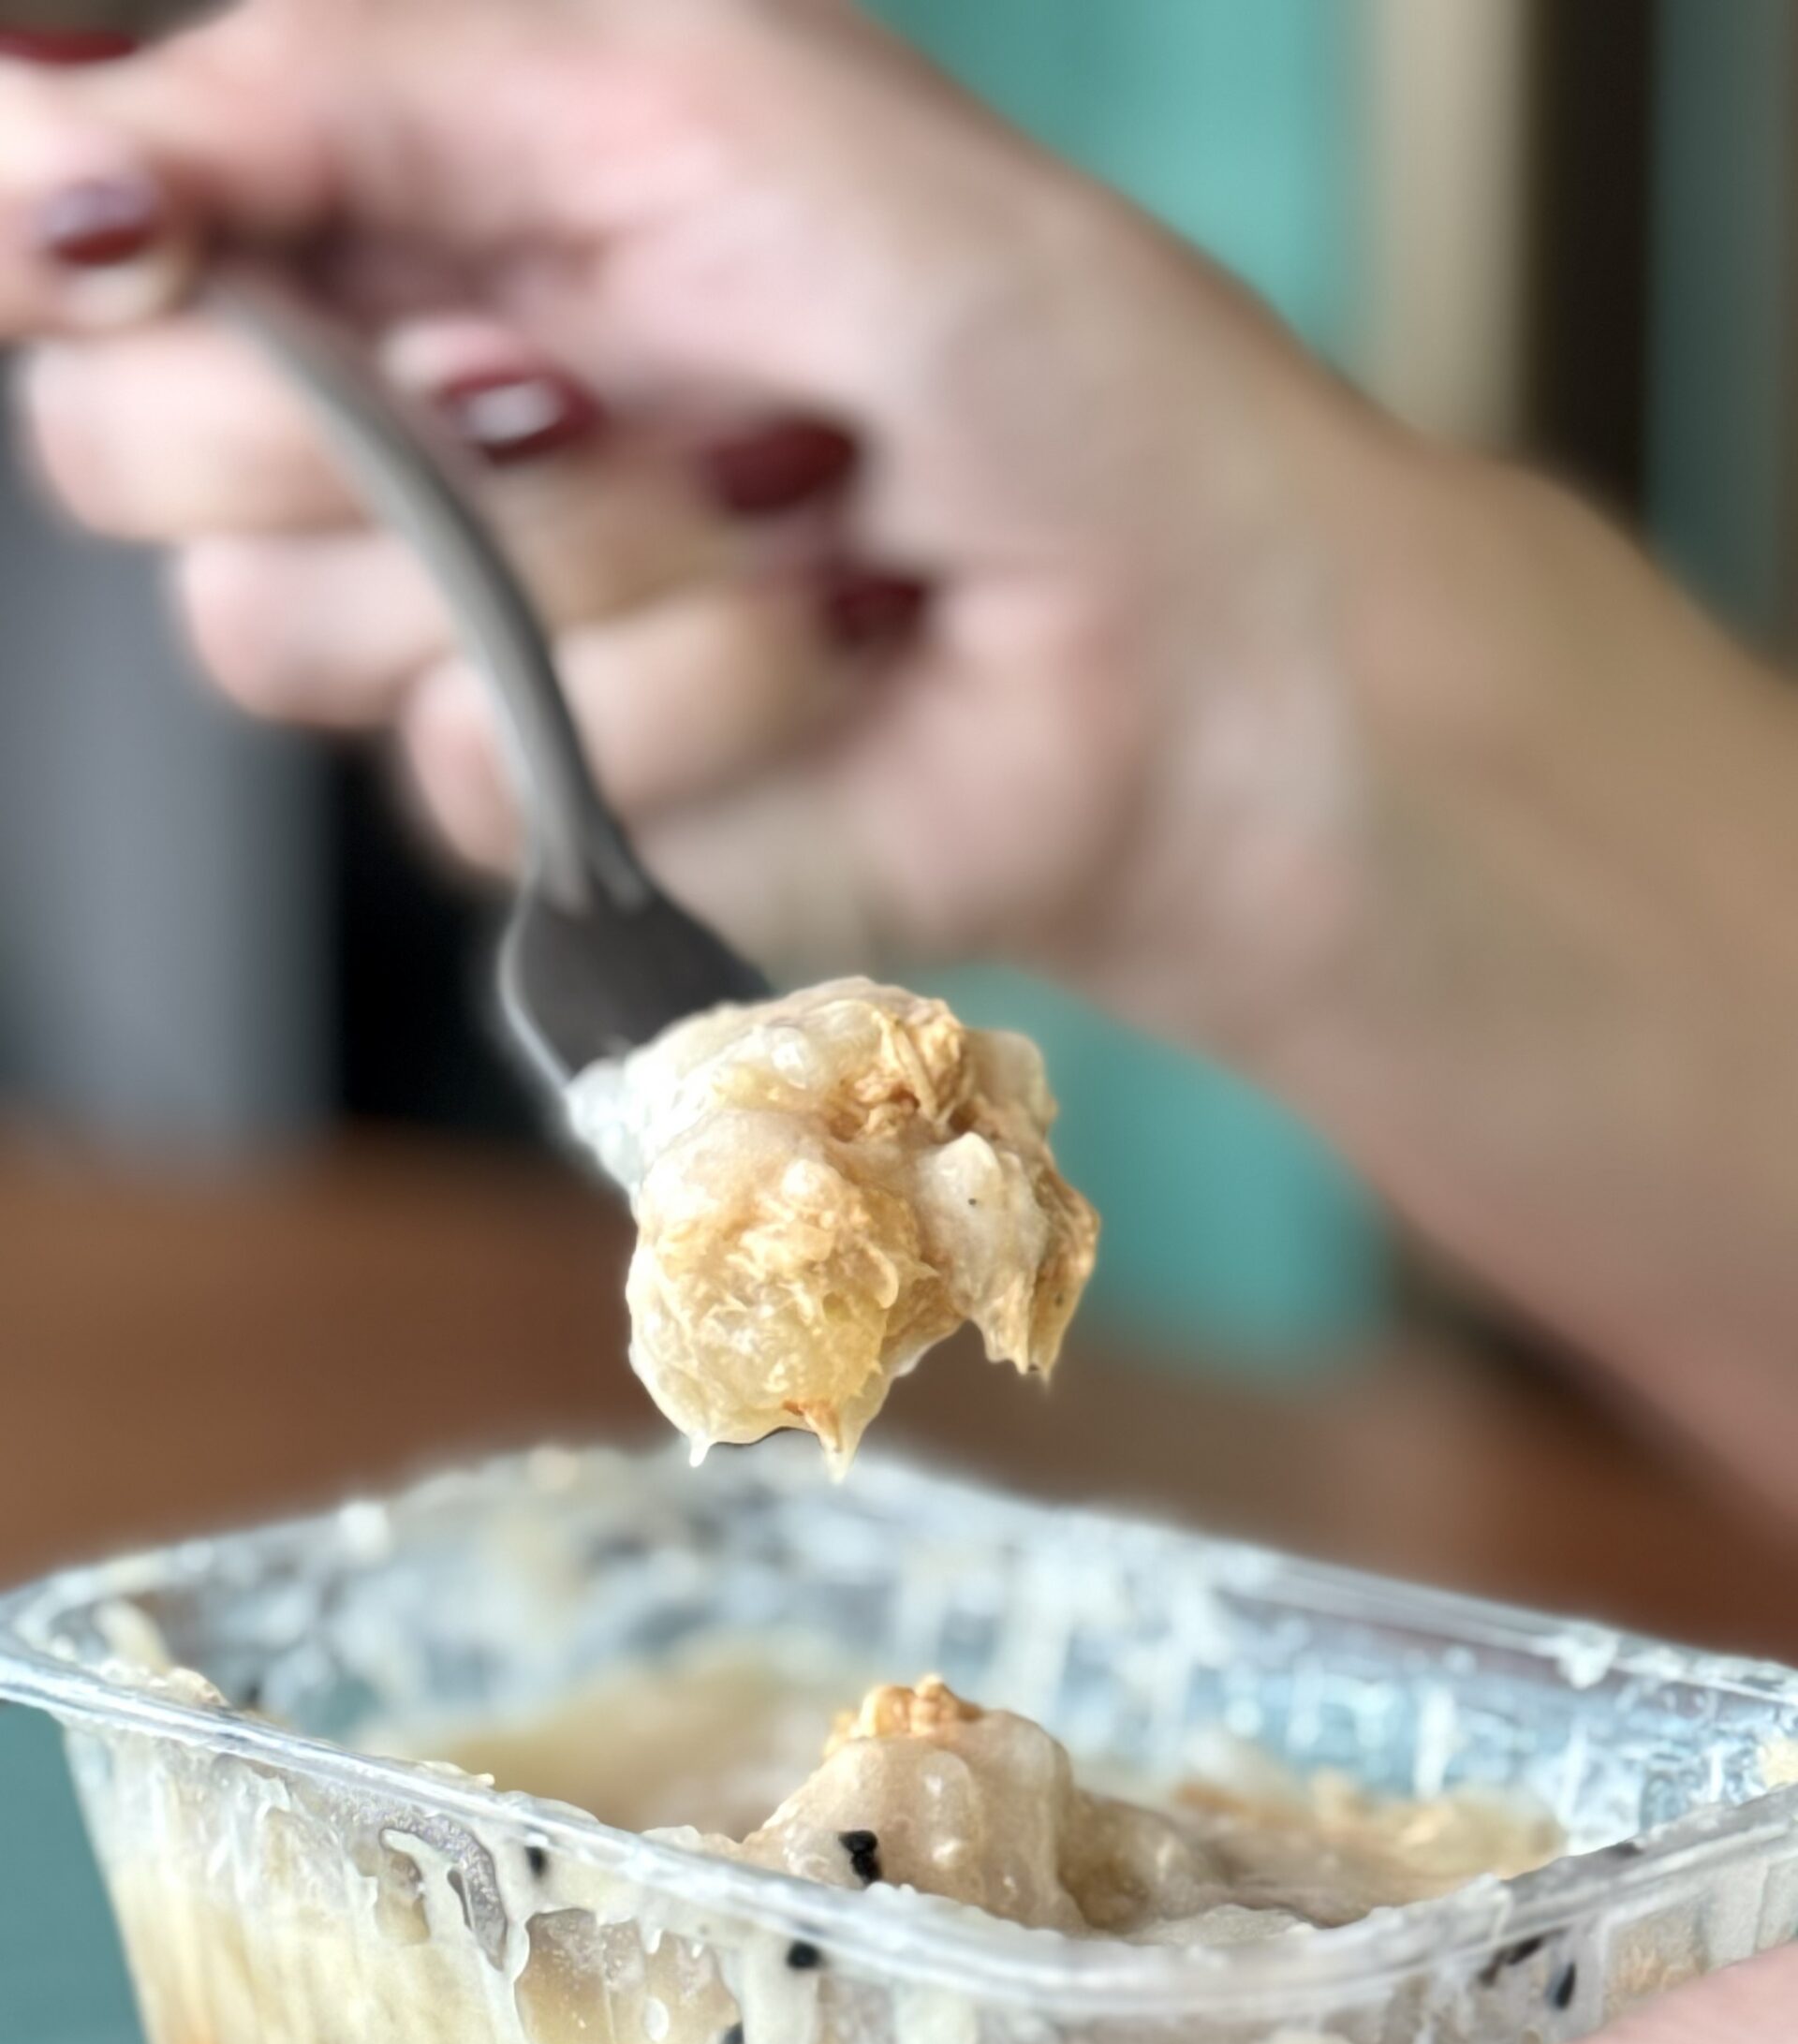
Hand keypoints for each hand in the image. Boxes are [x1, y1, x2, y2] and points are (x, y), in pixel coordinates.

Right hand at [0, 0, 1385, 1020]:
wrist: (1189, 632)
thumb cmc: (1019, 340)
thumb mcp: (704, 100)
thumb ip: (367, 90)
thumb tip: (69, 139)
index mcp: (416, 204)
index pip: (84, 212)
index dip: (60, 225)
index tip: (126, 230)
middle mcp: (392, 425)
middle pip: (120, 449)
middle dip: (341, 419)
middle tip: (574, 383)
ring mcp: (457, 640)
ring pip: (288, 634)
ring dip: (571, 565)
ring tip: (779, 517)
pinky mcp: (548, 817)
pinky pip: (475, 779)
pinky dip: (678, 707)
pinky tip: (816, 661)